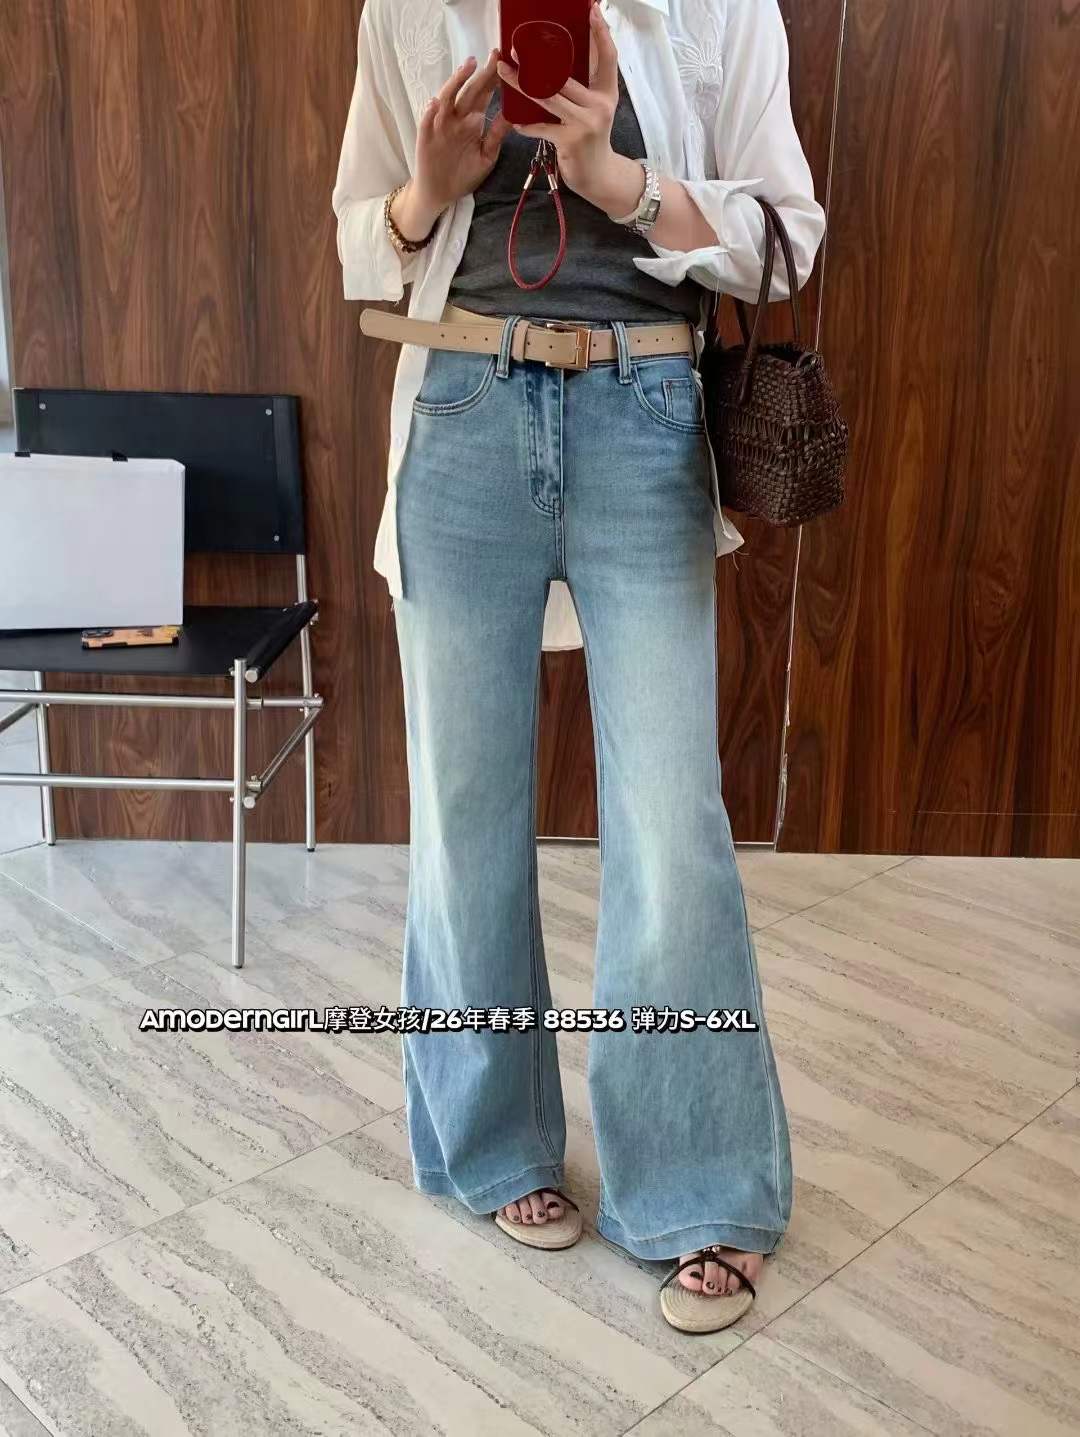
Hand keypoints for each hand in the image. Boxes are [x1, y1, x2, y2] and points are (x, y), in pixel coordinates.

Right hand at [397, 50, 511, 238]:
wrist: (440, 194)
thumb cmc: (463, 174)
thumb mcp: (486, 155)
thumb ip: (497, 135)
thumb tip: (514, 114)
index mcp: (472, 121)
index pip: (484, 95)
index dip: (494, 80)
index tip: (505, 64)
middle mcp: (456, 119)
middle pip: (469, 92)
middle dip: (480, 74)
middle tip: (493, 55)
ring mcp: (440, 126)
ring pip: (447, 100)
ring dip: (456, 83)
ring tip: (467, 67)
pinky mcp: (426, 138)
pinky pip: (427, 123)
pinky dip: (431, 113)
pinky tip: (436, 103)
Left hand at [497, 1, 641, 214]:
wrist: (598, 176)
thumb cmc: (591, 139)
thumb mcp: (595, 109)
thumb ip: (584, 86)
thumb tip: (563, 59)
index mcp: (607, 93)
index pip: (607, 57)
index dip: (600, 33)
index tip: (592, 10)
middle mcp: (599, 105)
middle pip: (565, 75)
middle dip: (538, 60)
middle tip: (515, 48)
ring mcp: (585, 123)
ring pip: (548, 96)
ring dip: (522, 84)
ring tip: (504, 71)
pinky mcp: (570, 141)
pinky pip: (541, 127)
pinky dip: (526, 124)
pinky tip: (514, 121)